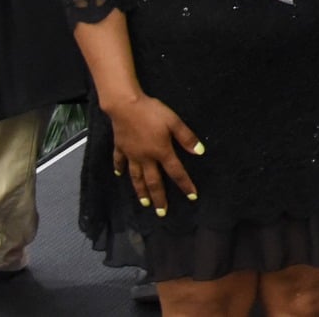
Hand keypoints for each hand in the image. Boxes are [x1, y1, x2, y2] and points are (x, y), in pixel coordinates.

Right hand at [102, 93, 201, 215]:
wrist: (125, 106)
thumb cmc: (152, 112)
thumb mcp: (174, 122)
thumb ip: (186, 138)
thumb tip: (199, 152)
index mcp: (161, 152)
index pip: (176, 172)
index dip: (185, 184)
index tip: (192, 197)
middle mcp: (146, 158)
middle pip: (153, 182)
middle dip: (159, 198)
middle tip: (161, 212)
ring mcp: (131, 154)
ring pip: (136, 177)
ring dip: (140, 191)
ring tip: (144, 203)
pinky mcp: (120, 148)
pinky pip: (120, 162)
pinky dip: (120, 169)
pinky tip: (120, 175)